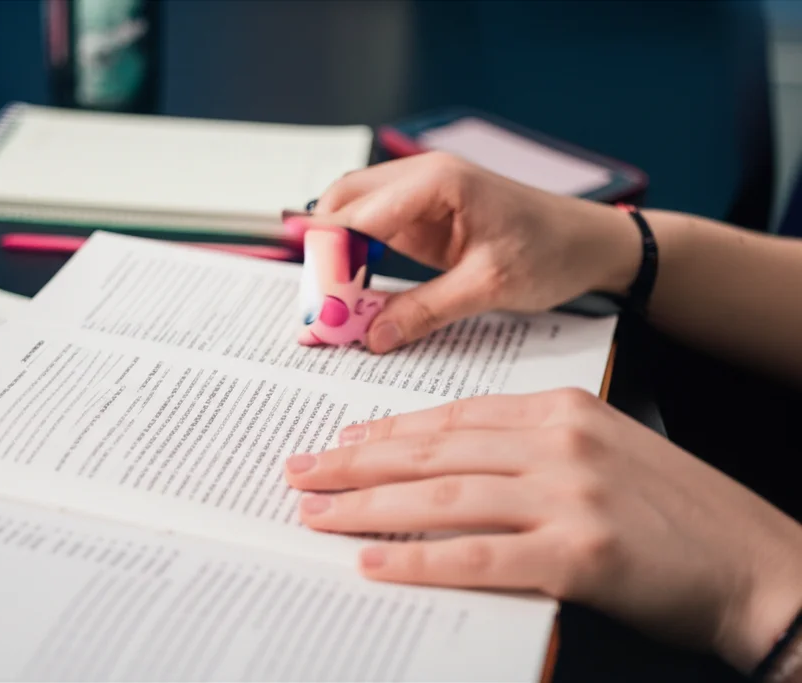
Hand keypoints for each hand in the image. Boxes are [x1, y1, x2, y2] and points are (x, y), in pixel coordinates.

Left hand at [283, 388, 801, 671]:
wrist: (756, 562)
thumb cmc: (674, 509)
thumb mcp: (600, 449)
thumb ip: (527, 448)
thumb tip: (445, 465)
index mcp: (560, 410)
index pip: (451, 417)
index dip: (386, 432)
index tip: (339, 440)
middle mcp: (558, 443)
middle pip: (433, 452)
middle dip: (357, 462)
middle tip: (301, 471)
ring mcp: (569, 496)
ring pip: (442, 498)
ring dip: (368, 507)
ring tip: (315, 513)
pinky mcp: (579, 555)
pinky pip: (478, 557)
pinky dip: (419, 559)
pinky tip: (373, 561)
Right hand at [313, 152, 641, 352]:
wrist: (591, 244)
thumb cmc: (553, 250)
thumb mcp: (489, 286)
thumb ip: (425, 309)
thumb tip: (372, 335)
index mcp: (437, 181)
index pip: (357, 213)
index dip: (329, 257)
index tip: (316, 300)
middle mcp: (421, 177)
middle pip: (343, 202)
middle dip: (322, 249)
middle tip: (315, 301)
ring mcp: (420, 196)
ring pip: (352, 215)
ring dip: (337, 254)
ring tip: (329, 301)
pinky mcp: (424, 219)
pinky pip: (375, 233)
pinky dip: (357, 259)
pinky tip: (353, 293)